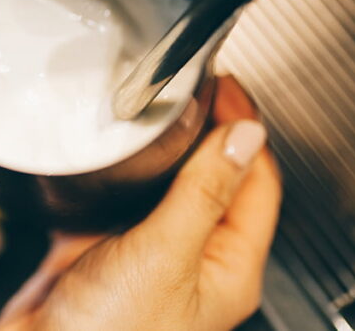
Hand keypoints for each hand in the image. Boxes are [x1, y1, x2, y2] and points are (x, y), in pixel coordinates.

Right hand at [0, 76, 281, 329]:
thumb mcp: (167, 255)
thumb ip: (205, 192)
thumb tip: (245, 136)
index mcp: (227, 266)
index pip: (256, 181)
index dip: (246, 130)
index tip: (228, 88)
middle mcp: (191, 260)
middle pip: (212, 179)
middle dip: (202, 131)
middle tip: (189, 89)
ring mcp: (144, 255)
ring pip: (162, 186)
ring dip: (156, 150)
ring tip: (148, 109)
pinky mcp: (98, 252)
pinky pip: (109, 202)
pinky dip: (105, 176)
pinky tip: (99, 155)